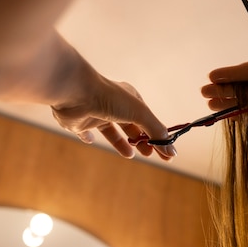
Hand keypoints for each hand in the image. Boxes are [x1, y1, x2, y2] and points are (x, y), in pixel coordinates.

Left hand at [51, 68, 175, 159]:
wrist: (75, 92)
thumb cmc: (109, 98)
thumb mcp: (139, 114)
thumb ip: (156, 131)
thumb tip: (172, 152)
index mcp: (130, 99)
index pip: (148, 121)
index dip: (157, 137)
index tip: (166, 153)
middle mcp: (114, 105)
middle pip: (131, 127)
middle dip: (142, 140)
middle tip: (149, 154)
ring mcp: (96, 113)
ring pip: (111, 131)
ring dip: (121, 142)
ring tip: (130, 154)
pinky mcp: (79, 122)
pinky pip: (84, 131)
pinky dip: (87, 137)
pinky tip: (91, 140)